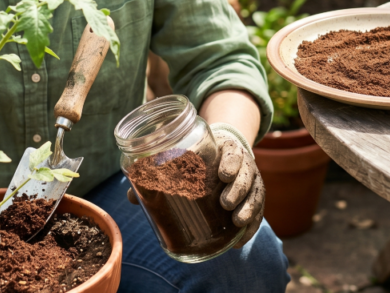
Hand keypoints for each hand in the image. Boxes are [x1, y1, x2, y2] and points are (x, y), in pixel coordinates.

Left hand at [126, 126, 265, 247]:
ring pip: (256, 194)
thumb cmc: (199, 157)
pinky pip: (258, 212)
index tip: (223, 174)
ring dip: (248, 209)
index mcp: (226, 149)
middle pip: (247, 175)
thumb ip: (160, 174)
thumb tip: (131, 196)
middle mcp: (243, 164)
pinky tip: (239, 240)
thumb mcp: (185, 158)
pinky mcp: (254, 197)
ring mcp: (251, 181)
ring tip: (236, 222)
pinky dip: (251, 227)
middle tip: (225, 203)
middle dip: (238, 189)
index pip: (234, 152)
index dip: (231, 162)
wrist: (225, 151)